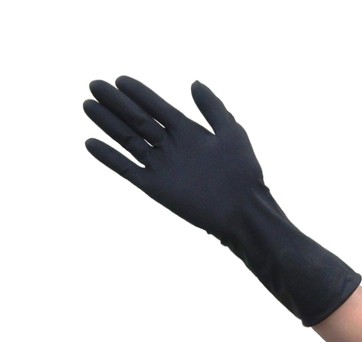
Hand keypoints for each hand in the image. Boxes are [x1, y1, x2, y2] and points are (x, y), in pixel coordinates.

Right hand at [84, 76, 278, 237]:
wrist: (242, 211)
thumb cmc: (242, 172)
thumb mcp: (231, 133)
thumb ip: (213, 108)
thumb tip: (194, 83)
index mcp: (188, 132)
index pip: (157, 107)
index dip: (139, 93)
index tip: (119, 79)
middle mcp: (171, 147)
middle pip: (138, 120)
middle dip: (116, 103)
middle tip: (94, 85)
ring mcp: (162, 167)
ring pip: (128, 141)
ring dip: (108, 124)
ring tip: (87, 105)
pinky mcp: (155, 187)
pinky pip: (127, 170)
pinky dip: (109, 158)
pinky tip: (90, 143)